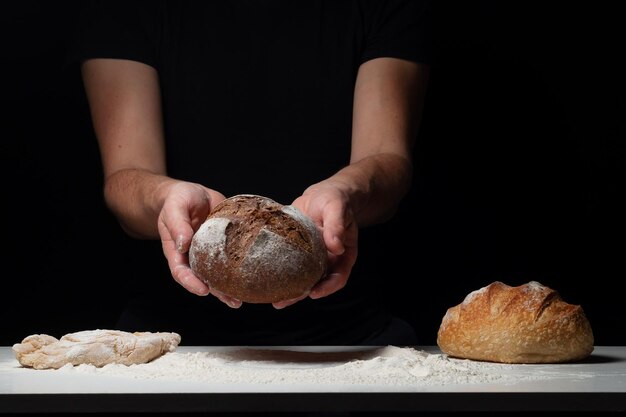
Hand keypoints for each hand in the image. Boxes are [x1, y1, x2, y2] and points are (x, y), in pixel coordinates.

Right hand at [156, 182, 242, 307]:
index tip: (203, 291)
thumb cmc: (178, 199)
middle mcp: (193, 255)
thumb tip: (184, 243)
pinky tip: (252, 274)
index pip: (181, 271)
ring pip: (219, 273)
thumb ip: (177, 224)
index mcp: (177, 250)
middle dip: (217, 292)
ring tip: (244, 298)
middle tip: (233, 301)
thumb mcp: (175, 207)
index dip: (191, 282)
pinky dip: (241, 267)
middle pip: (203, 278)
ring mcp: (209, 252)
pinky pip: (232, 257)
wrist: (193, 193)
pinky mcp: (225, 245)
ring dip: (230, 287)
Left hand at [273, 183, 357, 308]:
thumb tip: (336, 246)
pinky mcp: (297, 250)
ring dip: (288, 289)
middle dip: (300, 295)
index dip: (327, 287)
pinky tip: (265, 276)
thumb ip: (336, 225)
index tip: (314, 293)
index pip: (338, 277)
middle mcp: (327, 259)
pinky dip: (279, 271)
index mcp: (342, 254)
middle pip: (316, 282)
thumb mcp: (337, 208)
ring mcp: (311, 256)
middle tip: (282, 302)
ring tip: (272, 298)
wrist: (323, 193)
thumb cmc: (335, 199)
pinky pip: (288, 263)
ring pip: (301, 277)